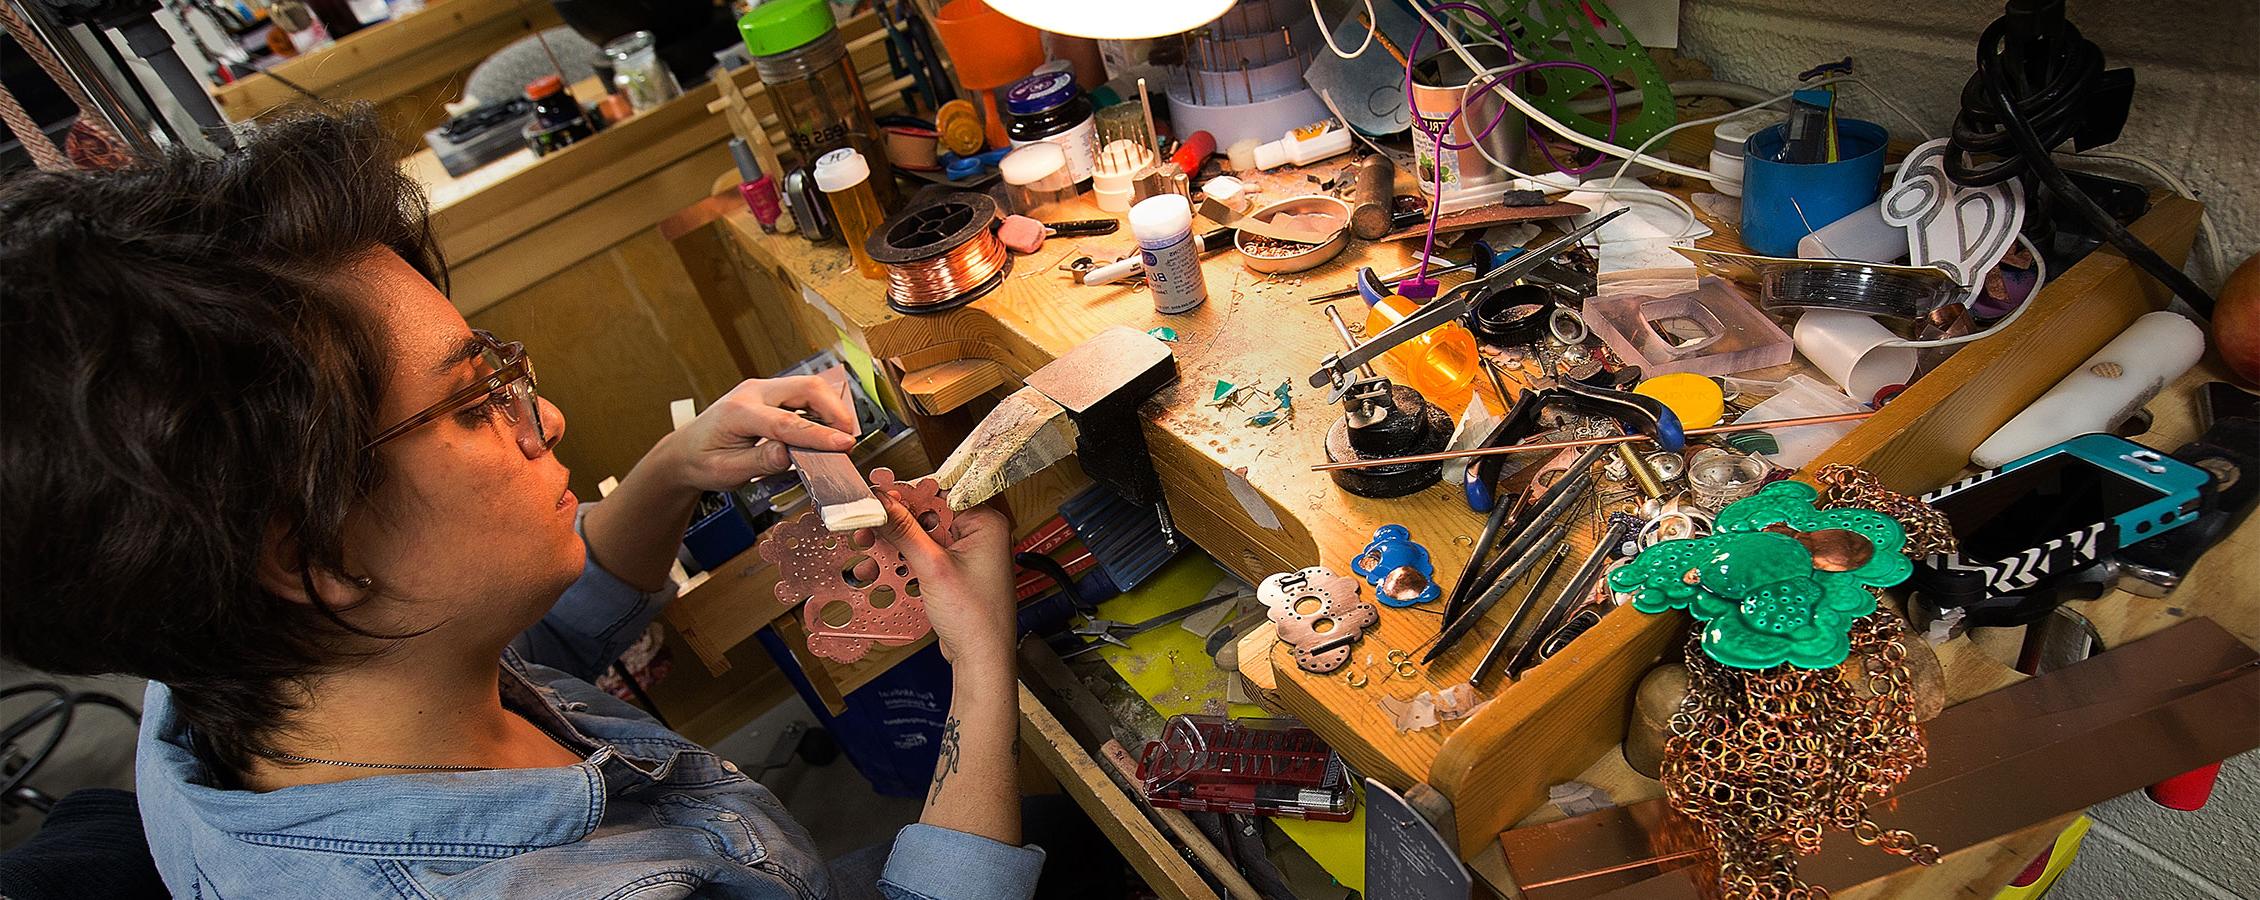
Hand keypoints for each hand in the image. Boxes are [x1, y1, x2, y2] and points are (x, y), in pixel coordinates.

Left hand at [668, 375, 858, 490]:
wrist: (685, 451)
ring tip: (840, 435)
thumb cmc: (703, 461)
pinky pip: (803, 393)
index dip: (819, 435)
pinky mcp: (769, 393)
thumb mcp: (728, 471)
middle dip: (834, 410)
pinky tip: (825, 430)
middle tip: (847, 438)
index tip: (844, 445)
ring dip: (830, 407)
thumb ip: (760, 462)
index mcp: (739, 412)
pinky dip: (821, 409)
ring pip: (808, 386)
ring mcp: (762, 389)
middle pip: (806, 388)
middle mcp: (752, 392)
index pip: (787, 422)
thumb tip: (790, 455)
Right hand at [875, 498, 1016, 671]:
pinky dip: (904, 558)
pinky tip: (880, 563)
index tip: (876, 497)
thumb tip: (882, 503)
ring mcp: (966, 554)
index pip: (939, 493)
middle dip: (895, 521)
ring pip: (923, 535)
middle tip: (866, 523)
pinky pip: (925, 555)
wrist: (980, 659)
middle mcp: (979, 534)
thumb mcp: (933, 568)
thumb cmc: (975, 619)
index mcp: (985, 523)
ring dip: (895, 542)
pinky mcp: (954, 571)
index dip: (905, 495)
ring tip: (866, 544)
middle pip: (928, 514)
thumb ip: (904, 531)